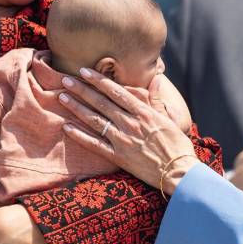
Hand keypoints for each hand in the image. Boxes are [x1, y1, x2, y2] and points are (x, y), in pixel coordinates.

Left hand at [59, 69, 197, 195]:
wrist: (180, 173)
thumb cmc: (178, 146)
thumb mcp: (170, 119)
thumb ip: (158, 100)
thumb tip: (156, 78)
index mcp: (144, 113)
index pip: (116, 92)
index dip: (98, 80)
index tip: (84, 71)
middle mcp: (131, 124)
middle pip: (101, 103)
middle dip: (82, 90)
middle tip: (65, 80)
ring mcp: (123, 140)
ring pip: (95, 120)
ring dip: (77, 108)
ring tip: (62, 97)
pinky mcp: (119, 157)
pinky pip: (95, 145)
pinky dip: (80, 136)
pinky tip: (67, 127)